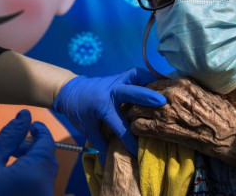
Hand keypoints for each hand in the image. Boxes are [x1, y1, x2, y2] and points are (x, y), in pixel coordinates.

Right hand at [0, 110, 57, 195]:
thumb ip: (10, 137)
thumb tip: (25, 115)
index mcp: (35, 175)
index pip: (47, 144)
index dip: (40, 131)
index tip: (30, 125)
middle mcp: (45, 190)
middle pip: (49, 160)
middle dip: (36, 148)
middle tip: (17, 145)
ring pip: (46, 175)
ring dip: (35, 163)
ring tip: (12, 161)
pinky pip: (43, 188)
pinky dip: (34, 178)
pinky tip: (17, 177)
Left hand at [52, 68, 166, 164]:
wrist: (71, 90)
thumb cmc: (79, 111)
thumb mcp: (87, 129)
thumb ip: (100, 143)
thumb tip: (111, 160)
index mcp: (101, 106)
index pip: (118, 124)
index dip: (128, 139)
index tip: (138, 151)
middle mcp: (110, 91)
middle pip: (130, 92)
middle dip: (146, 96)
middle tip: (162, 102)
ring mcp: (116, 80)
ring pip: (135, 76)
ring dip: (150, 82)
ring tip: (165, 90)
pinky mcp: (120, 76)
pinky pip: (136, 74)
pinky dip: (148, 78)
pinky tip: (158, 85)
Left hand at [125, 78, 235, 166]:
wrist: (226, 133)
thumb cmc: (219, 113)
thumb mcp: (202, 91)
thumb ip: (185, 89)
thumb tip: (172, 89)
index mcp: (180, 82)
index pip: (152, 85)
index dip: (145, 94)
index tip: (144, 100)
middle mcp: (170, 93)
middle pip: (140, 95)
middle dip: (136, 103)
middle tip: (135, 109)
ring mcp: (164, 111)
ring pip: (135, 109)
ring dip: (133, 115)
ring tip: (135, 120)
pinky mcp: (161, 128)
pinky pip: (138, 126)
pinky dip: (136, 129)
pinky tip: (140, 131)